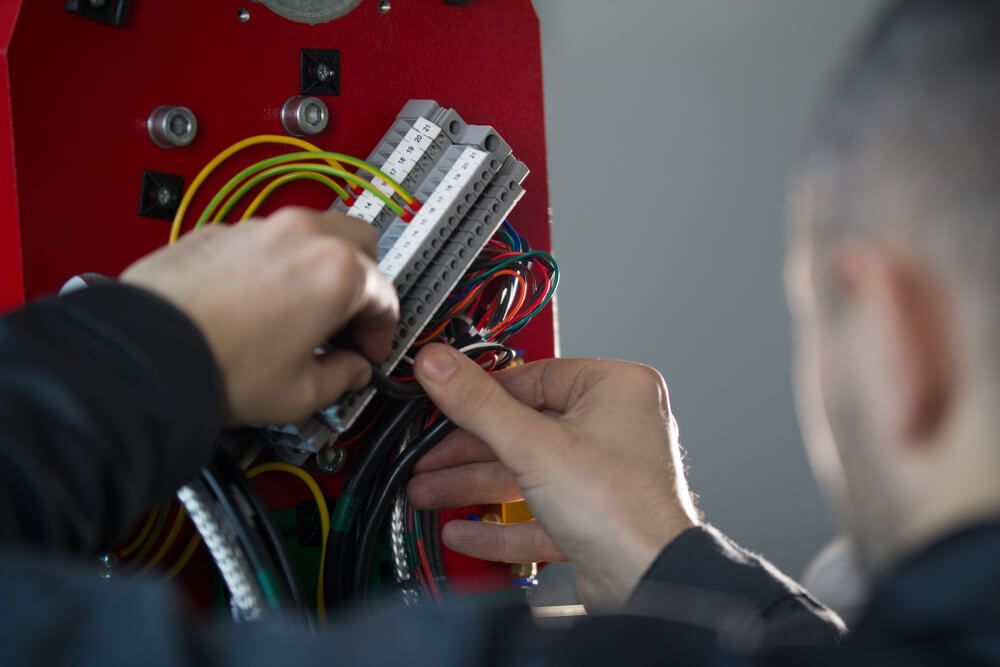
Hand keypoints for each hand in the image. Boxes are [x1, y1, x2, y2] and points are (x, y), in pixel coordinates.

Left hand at [121, 209, 397, 423]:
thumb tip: (350, 370)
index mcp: (338, 270)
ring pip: (311, 234)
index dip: (381, 332)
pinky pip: (264, 240)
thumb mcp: (300, 393)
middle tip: (345, 321)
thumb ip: (342, 377)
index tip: (367, 352)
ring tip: (299, 312)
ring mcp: (258, 227)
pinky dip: (273, 264)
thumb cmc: (220, 368)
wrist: (143, 355)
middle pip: (360, 243)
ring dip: (318, 267)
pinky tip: (256, 303)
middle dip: (362, 281)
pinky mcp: (218, 231)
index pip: (386, 295)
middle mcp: (303, 235)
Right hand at [409, 345, 699, 609]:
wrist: (650, 584)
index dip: (484, 393)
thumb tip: (440, 366)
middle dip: (469, 450)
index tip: (444, 398)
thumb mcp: (533, 444)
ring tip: (428, 492)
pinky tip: (463, 530)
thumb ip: (479, 404)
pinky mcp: (593, 520)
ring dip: (475, 486)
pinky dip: (499, 524)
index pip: (534, 377)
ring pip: (526, 473)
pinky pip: (537, 514)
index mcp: (615, 389)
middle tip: (428, 456)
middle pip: (524, 429)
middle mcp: (614, 428)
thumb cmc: (621, 508)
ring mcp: (604, 477)